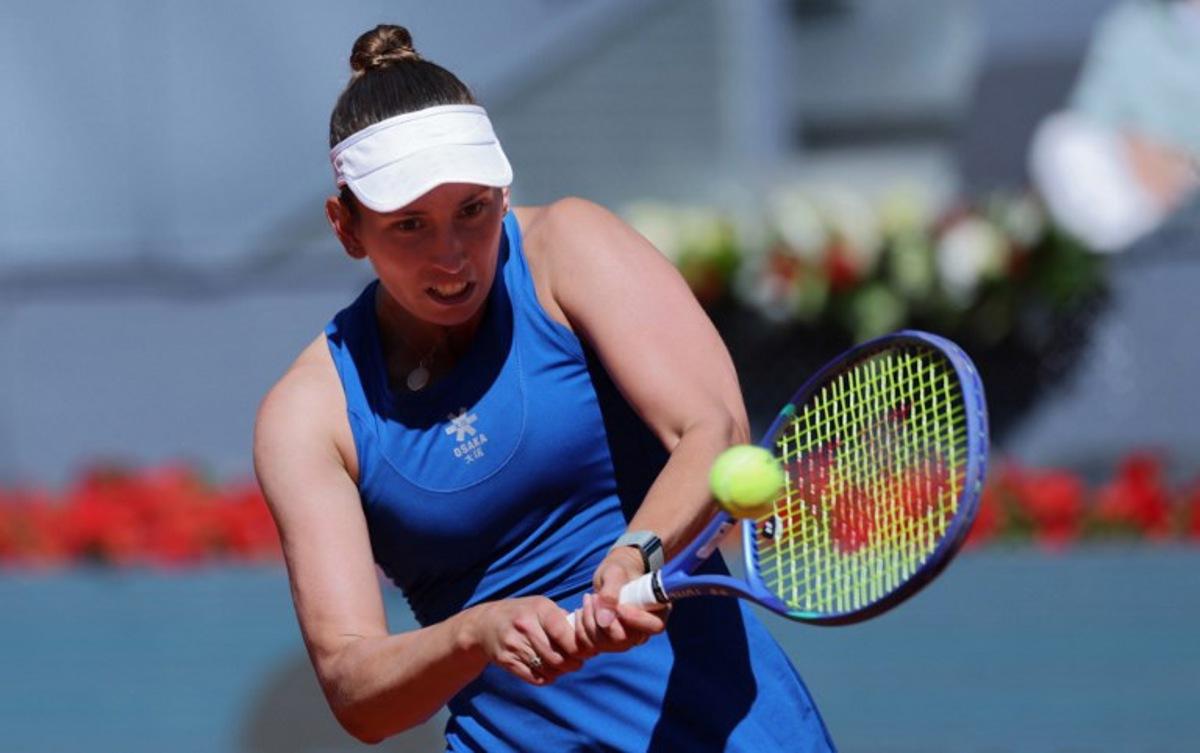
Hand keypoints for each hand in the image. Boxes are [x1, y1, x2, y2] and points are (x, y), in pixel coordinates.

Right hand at [470, 596, 584, 685]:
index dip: (579, 648)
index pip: (564, 634)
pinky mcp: (506, 661)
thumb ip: (563, 619)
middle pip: (557, 656)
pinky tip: (549, 671)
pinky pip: (534, 678)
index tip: (586, 651)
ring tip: (564, 666)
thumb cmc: (523, 613)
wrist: (486, 623)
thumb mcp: (541, 606)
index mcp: (539, 609)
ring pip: (547, 669)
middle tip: (578, 662)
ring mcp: (514, 645)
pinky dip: (547, 678)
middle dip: (573, 663)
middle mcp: (525, 626)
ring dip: (561, 671)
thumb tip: (588, 635)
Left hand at [574, 548, 668, 655]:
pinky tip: (582, 611)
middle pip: (624, 640)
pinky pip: (591, 646)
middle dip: (602, 619)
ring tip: (588, 599)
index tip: (619, 606)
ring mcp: (626, 640)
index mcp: (657, 611)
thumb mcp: (616, 574)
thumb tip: (604, 620)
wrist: (612, 576)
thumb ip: (611, 593)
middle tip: (594, 597)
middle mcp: (643, 631)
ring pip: (605, 644)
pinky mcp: (608, 643)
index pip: (654, 626)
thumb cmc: (620, 571)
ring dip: (589, 620)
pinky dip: (580, 628)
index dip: (636, 619)